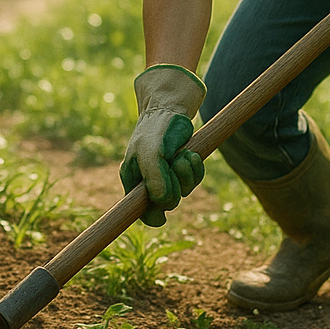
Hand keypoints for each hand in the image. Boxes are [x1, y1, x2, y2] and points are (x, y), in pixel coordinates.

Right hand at [119, 64, 205, 226]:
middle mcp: (150, 182)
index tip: (161, 219)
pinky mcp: (182, 169)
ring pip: (184, 191)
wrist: (169, 109)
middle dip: (175, 185)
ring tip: (183, 154)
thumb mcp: (151, 153)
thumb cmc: (154, 130)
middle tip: (174, 163)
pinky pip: (194, 179)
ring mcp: (168, 176)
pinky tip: (190, 154)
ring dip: (187, 174)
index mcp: (134, 180)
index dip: (151, 217)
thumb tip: (164, 204)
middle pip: (167, 203)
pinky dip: (195, 168)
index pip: (140, 211)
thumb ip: (155, 179)